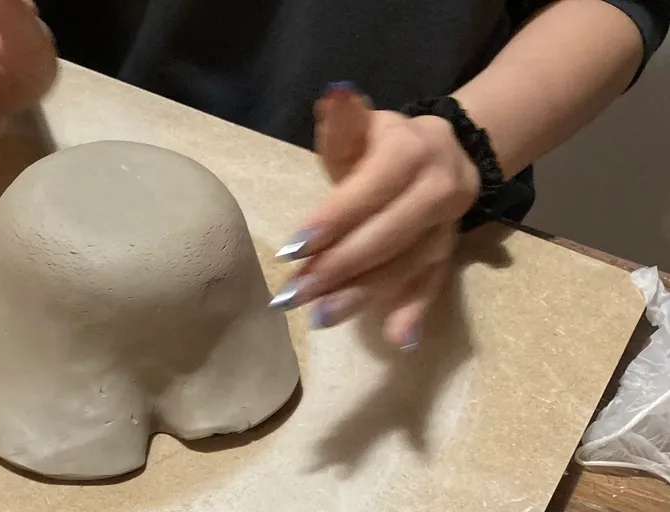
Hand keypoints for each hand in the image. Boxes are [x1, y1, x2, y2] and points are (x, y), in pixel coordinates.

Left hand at [272, 83, 479, 348]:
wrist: (449, 154)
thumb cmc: (387, 143)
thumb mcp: (364, 126)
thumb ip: (344, 122)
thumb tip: (335, 96)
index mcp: (413, 152)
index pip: (369, 191)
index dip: (332, 221)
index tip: (292, 250)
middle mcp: (438, 190)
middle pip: (388, 236)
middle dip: (338, 267)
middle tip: (293, 295)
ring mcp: (446, 227)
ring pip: (407, 266)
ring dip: (364, 295)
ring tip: (320, 317)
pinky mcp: (448, 255)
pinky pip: (433, 285)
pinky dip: (415, 312)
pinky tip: (399, 340)